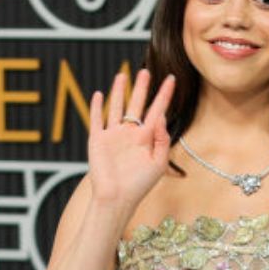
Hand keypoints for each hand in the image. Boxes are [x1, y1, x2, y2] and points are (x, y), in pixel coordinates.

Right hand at [86, 69, 174, 208]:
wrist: (116, 198)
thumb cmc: (139, 185)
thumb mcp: (158, 163)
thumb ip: (162, 140)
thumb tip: (162, 118)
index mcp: (146, 139)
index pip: (157, 111)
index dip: (164, 95)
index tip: (172, 79)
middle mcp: (130, 134)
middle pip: (136, 105)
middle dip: (141, 88)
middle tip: (146, 71)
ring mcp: (113, 136)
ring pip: (116, 108)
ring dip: (119, 92)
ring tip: (123, 75)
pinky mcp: (98, 140)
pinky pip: (97, 119)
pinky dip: (96, 107)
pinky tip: (99, 94)